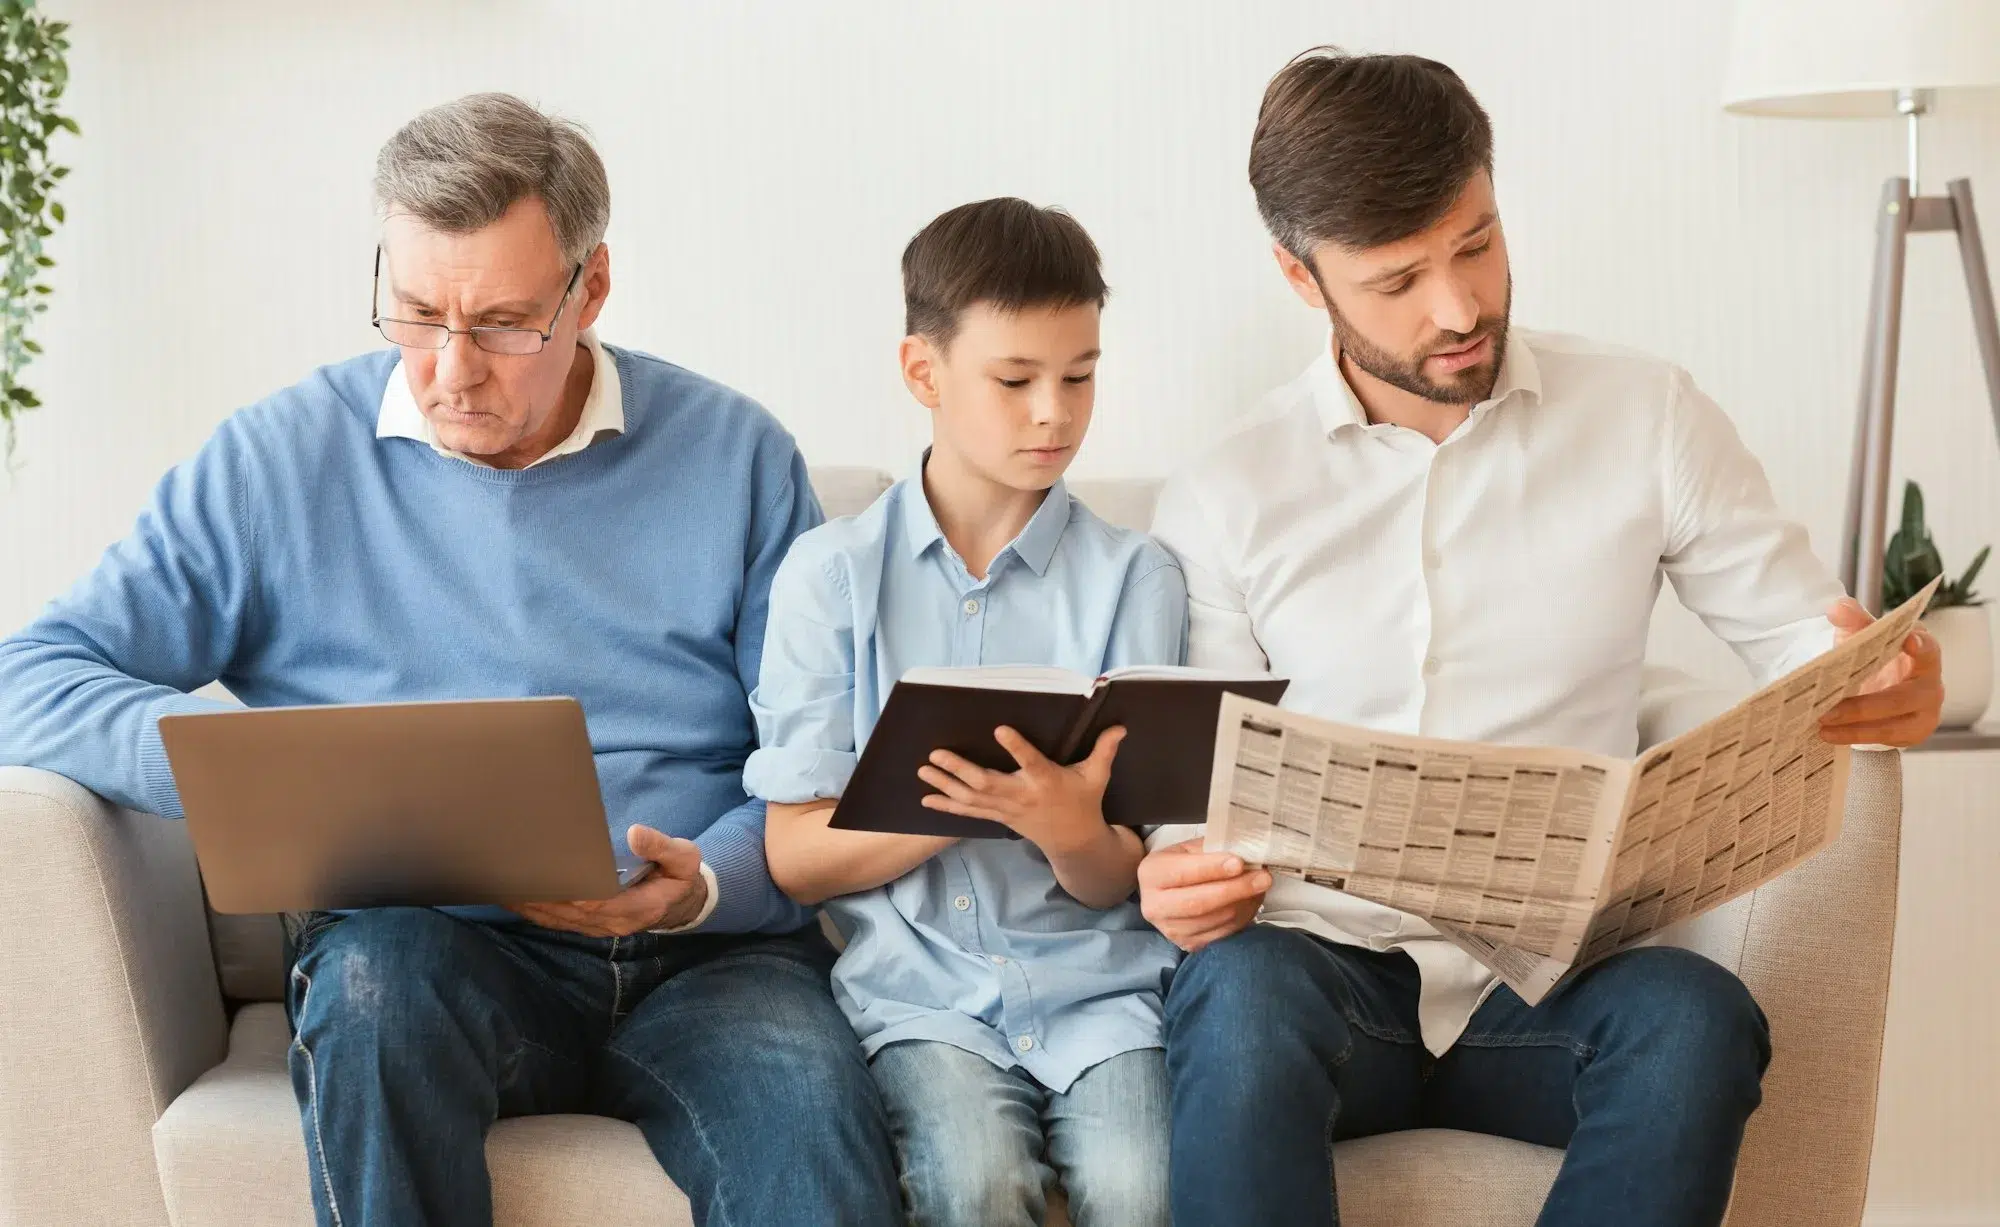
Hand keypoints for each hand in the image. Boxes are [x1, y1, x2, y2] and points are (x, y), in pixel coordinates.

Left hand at [511, 825, 708, 936]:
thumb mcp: (685, 860)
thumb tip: (636, 833)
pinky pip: (553, 920)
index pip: (597, 901)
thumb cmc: (678, 878)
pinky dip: (530, 908)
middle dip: (539, 891)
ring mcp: (594, 926)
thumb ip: (663, 847)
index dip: (571, 890)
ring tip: (502, 879)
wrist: (679, 904)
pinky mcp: (584, 924)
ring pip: (554, 917)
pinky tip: (511, 894)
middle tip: (512, 867)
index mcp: (636, 907)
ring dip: (528, 900)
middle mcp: (610, 921)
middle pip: (567, 910)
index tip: (548, 872)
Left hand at [918, 726, 1123, 855]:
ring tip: (923, 769)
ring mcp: (1007, 809)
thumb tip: (1120, 726)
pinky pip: (968, 813)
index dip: (1016, 747)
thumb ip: (1104, 750)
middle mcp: (1022, 796)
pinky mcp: (998, 817)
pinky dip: (947, 807)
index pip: (1030, 762)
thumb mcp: (1096, 776)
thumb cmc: (1084, 802)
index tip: (999, 729)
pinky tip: (925, 800)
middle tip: (936, 753)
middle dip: (959, 769)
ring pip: (971, 798)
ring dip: (944, 785)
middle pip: (987, 783)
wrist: (1074, 841)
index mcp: (1046, 781)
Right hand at [1138, 838, 1271, 951]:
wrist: (1167, 892)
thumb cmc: (1181, 864)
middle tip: (1263, 878)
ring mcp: (1170, 930)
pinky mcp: (1188, 945)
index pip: (1183, 873)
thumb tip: (1245, 853)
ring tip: (1260, 886)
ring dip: (1245, 903)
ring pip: (1216, 920)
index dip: (1213, 869)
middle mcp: (1155, 906)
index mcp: (1151, 874)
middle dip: (1236, 889)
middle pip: (1200, 903)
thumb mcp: (1189, 849)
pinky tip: (1251, 901)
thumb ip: (1212, 850)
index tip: (1240, 863)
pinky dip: (1243, 917)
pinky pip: (1222, 934)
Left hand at [1818, 598, 1944, 746]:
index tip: (1908, 640)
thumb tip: (1838, 607)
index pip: (1928, 649)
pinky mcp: (1913, 733)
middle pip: (1901, 698)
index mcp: (1923, 654)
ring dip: (1854, 727)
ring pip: (1891, 724)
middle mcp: (1930, 683)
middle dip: (1862, 706)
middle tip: (1826, 710)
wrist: (1883, 690)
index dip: (1920, 646)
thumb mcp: (1865, 637)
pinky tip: (1829, 735)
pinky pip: (1885, 738)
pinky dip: (1855, 737)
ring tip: (1821, 725)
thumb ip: (1854, 621)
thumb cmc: (1877, 658)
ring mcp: (1925, 712)